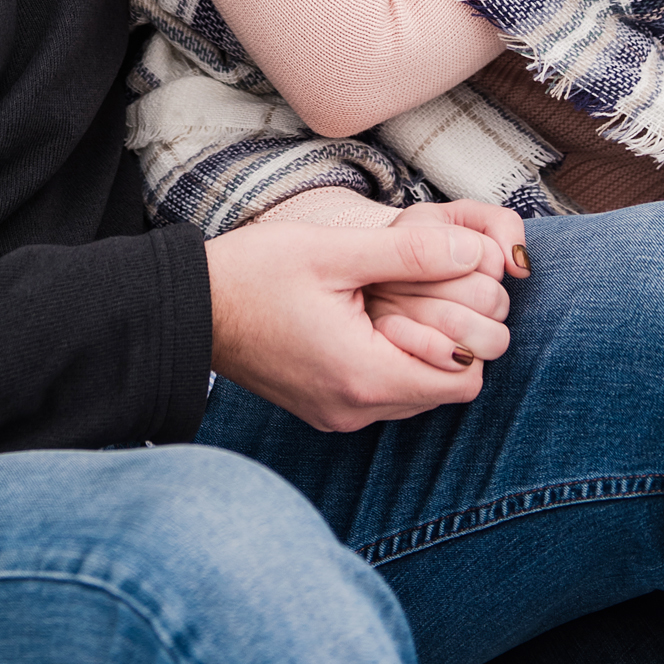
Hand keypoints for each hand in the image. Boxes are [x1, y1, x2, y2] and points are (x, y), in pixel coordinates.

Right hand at [205, 217, 521, 432]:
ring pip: (414, 392)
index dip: (470, 332)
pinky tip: (365, 319)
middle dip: (447, 339)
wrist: (189, 306)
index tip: (444, 290)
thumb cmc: (253, 273)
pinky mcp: (321, 407)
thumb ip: (408, 253)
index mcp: (363, 375)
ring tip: (387, 300)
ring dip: (417, 350)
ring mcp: (336, 413)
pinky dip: (388, 360)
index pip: (464, 378)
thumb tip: (474, 253)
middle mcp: (354, 409)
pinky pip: (380, 393)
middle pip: (444, 387)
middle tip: (418, 290)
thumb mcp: (333, 250)